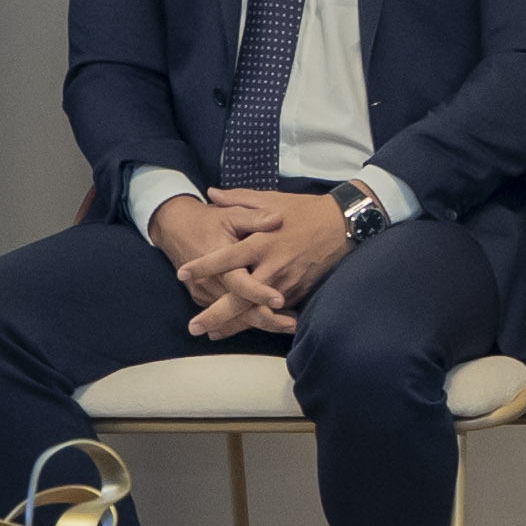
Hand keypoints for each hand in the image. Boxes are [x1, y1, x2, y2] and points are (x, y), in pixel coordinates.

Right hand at [144, 192, 292, 340]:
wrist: (174, 227)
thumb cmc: (209, 219)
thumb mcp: (231, 213)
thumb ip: (254, 217)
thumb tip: (277, 219)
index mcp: (218, 258)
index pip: (239, 282)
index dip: (259, 292)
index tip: (280, 301)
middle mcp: (210, 280)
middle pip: (238, 308)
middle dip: (266, 319)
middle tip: (293, 325)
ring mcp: (204, 291)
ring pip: (233, 316)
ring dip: (260, 322)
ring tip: (290, 327)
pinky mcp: (202, 297)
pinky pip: (225, 314)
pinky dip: (247, 319)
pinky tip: (272, 323)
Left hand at [180, 188, 351, 336]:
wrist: (342, 225)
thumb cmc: (304, 210)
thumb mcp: (271, 198)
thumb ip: (238, 198)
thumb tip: (211, 192)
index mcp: (262, 241)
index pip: (227, 258)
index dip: (204, 266)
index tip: (182, 274)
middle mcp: (272, 266)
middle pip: (239, 297)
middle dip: (215, 314)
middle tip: (193, 326)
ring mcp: (287, 283)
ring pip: (256, 311)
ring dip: (234, 325)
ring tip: (212, 333)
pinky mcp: (298, 292)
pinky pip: (275, 311)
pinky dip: (258, 321)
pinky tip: (241, 328)